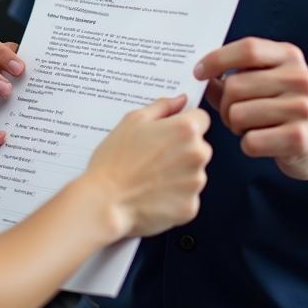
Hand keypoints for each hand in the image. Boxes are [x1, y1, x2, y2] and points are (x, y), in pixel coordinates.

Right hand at [84, 94, 210, 238]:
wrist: (105, 201)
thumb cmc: (115, 160)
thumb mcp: (133, 120)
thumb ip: (162, 106)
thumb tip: (181, 100)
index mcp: (185, 129)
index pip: (201, 119)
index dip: (185, 123)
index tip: (170, 133)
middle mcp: (197, 154)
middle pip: (200, 146)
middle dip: (182, 149)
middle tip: (154, 156)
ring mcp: (195, 183)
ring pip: (194, 172)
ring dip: (179, 173)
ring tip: (151, 176)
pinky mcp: (190, 207)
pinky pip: (187, 196)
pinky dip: (174, 196)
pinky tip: (153, 194)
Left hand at [194, 37, 307, 180]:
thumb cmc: (285, 108)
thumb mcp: (266, 81)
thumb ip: (233, 76)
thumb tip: (200, 75)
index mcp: (289, 57)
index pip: (248, 49)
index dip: (217, 59)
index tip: (198, 73)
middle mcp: (299, 78)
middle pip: (235, 86)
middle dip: (225, 105)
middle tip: (234, 114)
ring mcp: (302, 108)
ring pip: (238, 114)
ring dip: (236, 126)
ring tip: (251, 127)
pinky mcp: (299, 139)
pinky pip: (250, 141)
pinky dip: (248, 145)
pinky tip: (263, 141)